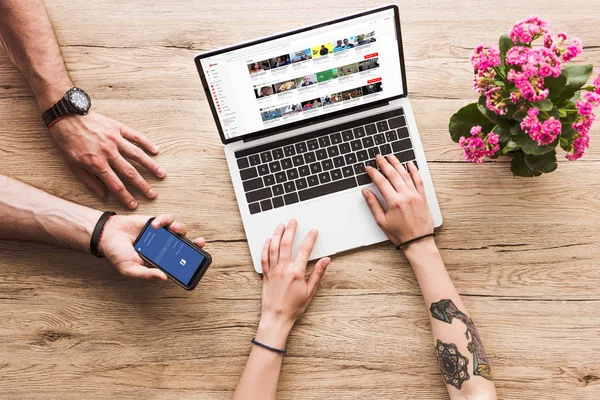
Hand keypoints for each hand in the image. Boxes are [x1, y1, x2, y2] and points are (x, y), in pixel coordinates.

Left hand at [49, 111, 165, 208]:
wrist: (66, 116)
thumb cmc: (68, 142)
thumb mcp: (73, 165)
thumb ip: (89, 181)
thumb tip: (103, 195)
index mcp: (97, 163)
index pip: (116, 185)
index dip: (126, 197)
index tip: (134, 205)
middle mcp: (109, 152)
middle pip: (130, 173)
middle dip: (143, 186)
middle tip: (153, 194)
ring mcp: (115, 139)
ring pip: (137, 155)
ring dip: (150, 166)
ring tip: (161, 174)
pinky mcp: (117, 128)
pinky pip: (135, 136)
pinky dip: (147, 143)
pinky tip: (156, 151)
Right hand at [99, 214, 205, 281]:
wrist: (106, 235)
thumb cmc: (118, 254)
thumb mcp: (130, 269)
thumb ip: (147, 274)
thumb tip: (164, 278)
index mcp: (159, 260)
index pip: (179, 261)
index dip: (190, 260)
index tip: (199, 259)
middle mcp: (163, 247)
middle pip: (184, 245)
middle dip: (195, 244)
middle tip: (200, 242)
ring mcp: (161, 234)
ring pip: (179, 230)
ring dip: (180, 228)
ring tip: (173, 229)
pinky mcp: (156, 222)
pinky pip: (167, 219)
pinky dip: (164, 220)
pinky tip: (155, 225)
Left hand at [258, 219, 329, 337]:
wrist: (276, 317)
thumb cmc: (294, 307)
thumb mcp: (310, 291)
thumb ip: (317, 273)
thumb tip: (326, 261)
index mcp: (296, 272)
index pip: (304, 250)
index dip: (310, 238)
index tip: (313, 231)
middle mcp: (283, 269)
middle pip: (286, 243)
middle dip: (290, 230)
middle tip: (293, 221)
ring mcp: (273, 271)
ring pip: (273, 247)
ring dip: (277, 234)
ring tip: (280, 225)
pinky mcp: (265, 274)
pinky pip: (264, 257)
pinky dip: (265, 247)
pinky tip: (267, 240)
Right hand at [362, 155, 433, 247]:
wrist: (418, 242)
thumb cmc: (400, 234)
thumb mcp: (382, 221)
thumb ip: (373, 204)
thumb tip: (365, 192)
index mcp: (394, 201)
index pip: (381, 182)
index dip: (373, 173)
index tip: (369, 168)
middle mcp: (405, 195)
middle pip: (393, 174)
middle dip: (384, 164)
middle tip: (378, 157)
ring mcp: (415, 195)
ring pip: (405, 174)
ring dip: (397, 164)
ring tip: (391, 157)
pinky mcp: (422, 197)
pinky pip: (418, 180)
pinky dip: (414, 171)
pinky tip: (410, 164)